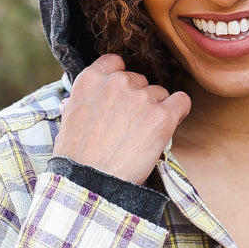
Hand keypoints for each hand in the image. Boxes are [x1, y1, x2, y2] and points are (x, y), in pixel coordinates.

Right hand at [55, 55, 191, 185]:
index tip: (121, 97)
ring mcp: (141, 97)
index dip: (121, 80)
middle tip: (130, 127)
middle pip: (139, 81)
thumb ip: (77, 105)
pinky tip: (169, 125)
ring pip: (159, 94)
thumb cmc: (76, 160)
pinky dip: (179, 112)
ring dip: (155, 111)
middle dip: (138, 100)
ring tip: (143, 136)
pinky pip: (181, 102)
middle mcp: (117, 82)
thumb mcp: (67, 123)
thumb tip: (70, 102)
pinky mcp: (162, 116)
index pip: (115, 63)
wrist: (89, 184)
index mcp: (91, 80)